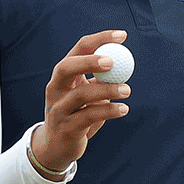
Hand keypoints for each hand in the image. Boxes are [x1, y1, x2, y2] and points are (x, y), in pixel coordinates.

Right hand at [30, 29, 131, 173]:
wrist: (56, 147)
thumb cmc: (76, 114)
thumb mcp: (86, 94)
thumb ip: (100, 79)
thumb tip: (124, 61)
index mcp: (62, 76)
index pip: (78, 49)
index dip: (99, 40)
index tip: (122, 36)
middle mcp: (55, 89)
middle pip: (66, 68)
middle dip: (89, 62)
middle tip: (113, 61)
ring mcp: (59, 109)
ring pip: (81, 95)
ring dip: (106, 90)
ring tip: (127, 90)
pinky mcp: (67, 128)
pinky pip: (89, 116)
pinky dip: (109, 111)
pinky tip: (123, 109)